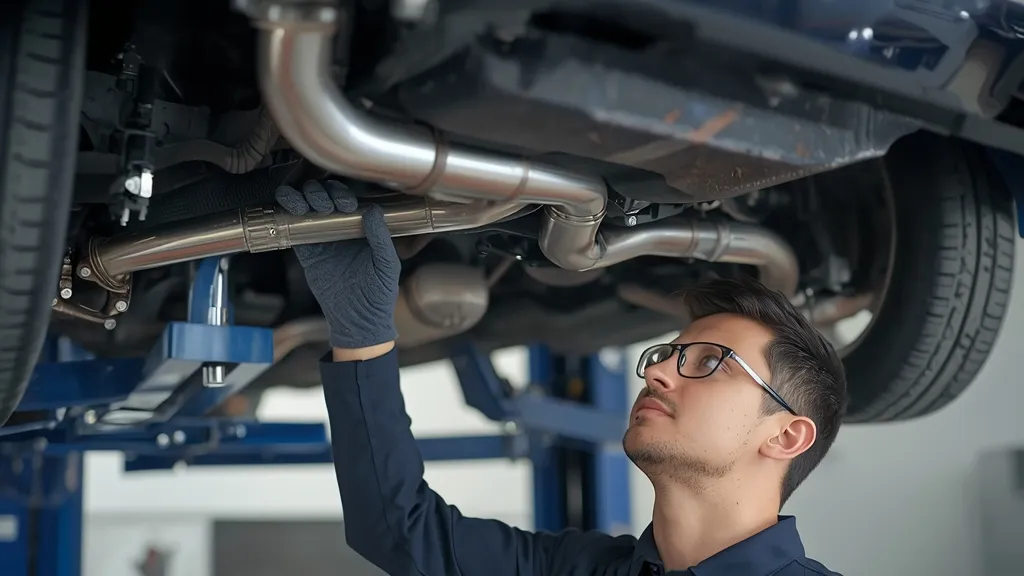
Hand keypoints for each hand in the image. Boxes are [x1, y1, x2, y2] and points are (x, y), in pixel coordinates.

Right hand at [275, 180, 399, 349]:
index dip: (342, 193)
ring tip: (306, 206)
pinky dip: (287, 214)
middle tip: (326, 206)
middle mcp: (339, 227)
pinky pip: (293, 229)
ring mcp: (321, 238)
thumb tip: (373, 211)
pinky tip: (290, 211)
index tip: (347, 206)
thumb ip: (381, 238)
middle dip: (320, 192)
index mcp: (361, 226)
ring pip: (305, 206)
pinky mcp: (306, 252)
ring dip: (302, 197)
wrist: (358, 319)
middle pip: (322, 195)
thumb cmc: (379, 293)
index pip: (347, 197)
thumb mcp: (387, 264)